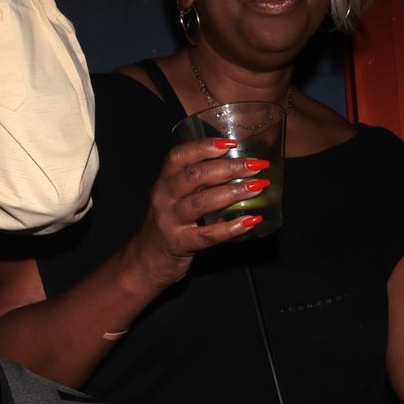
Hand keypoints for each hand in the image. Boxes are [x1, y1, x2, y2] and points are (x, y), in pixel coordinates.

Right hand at [127, 138, 268, 292]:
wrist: (145, 259)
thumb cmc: (168, 224)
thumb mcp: (175, 198)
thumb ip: (198, 184)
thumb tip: (239, 167)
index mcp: (164, 182)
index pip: (178, 156)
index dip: (203, 147)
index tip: (231, 143)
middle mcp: (164, 197)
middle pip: (194, 176)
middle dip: (228, 168)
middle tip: (256, 165)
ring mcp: (170, 221)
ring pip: (201, 202)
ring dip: (233, 192)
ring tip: (258, 187)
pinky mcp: (179, 243)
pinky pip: (207, 235)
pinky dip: (230, 227)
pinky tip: (250, 221)